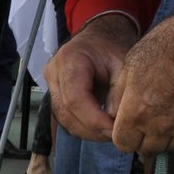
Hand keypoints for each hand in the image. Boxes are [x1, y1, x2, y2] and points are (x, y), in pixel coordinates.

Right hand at [46, 13, 138, 141]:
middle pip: (66, 113)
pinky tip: (100, 127)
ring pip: (64, 119)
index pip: (74, 99)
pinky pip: (65, 117)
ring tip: (109, 133)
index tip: (114, 131)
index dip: (93, 119)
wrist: (99, 37)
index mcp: (69, 60)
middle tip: (115, 136)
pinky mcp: (54, 95)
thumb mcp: (122, 64)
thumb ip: (118, 94)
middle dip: (91, 129)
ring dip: (87, 131)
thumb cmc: (112, 46)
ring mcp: (50, 85)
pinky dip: (83, 126)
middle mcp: (53, 73)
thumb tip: (114, 125)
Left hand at [105, 18, 173, 154]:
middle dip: (145, 138)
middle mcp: (160, 127)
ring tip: (170, 116)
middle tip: (150, 120)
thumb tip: (113, 113)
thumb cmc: (169, 44)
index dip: (125, 135)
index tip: (130, 125)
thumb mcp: (132, 64)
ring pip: (171, 148)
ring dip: (167, 137)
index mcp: (136, 114)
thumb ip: (119, 95)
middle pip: (147, 149)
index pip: (123, 144)